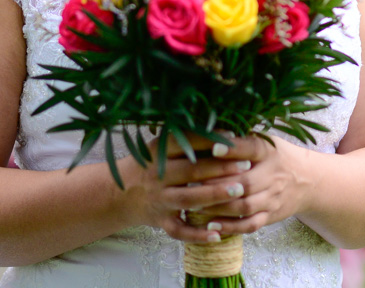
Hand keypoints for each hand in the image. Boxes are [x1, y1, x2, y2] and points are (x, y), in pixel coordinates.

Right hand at [119, 134, 257, 243]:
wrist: (118, 194)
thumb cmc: (148, 166)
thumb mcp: (158, 147)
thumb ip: (185, 140)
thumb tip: (221, 128)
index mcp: (157, 153)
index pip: (184, 142)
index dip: (208, 139)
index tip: (232, 137)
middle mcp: (157, 175)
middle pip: (190, 171)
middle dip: (219, 168)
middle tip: (246, 166)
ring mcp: (159, 200)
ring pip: (188, 199)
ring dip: (214, 195)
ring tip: (239, 191)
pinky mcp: (160, 221)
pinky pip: (180, 230)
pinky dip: (197, 235)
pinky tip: (217, 235)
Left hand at [191, 135, 315, 236]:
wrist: (308, 180)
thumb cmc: (275, 156)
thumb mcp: (265, 141)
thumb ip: (240, 138)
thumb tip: (207, 129)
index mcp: (269, 151)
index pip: (252, 148)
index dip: (233, 148)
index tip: (213, 147)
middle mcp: (273, 175)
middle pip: (245, 182)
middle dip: (217, 185)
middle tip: (192, 183)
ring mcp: (273, 197)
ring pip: (245, 206)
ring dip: (219, 207)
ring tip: (195, 204)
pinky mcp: (271, 216)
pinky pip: (250, 225)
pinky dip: (230, 227)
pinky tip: (211, 225)